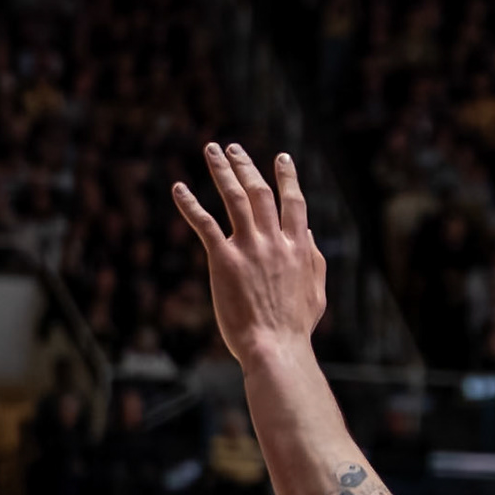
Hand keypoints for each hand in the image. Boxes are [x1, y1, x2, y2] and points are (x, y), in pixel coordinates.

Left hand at [173, 145, 327, 369]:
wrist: (276, 346)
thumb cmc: (295, 327)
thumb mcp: (316, 292)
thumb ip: (314, 261)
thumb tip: (310, 236)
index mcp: (299, 247)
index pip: (293, 202)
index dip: (287, 177)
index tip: (281, 157)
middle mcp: (275, 241)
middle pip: (260, 192)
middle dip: (246, 166)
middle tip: (232, 148)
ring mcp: (250, 248)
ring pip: (235, 198)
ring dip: (222, 171)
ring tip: (211, 150)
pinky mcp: (224, 260)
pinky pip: (205, 224)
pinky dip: (190, 203)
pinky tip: (178, 187)